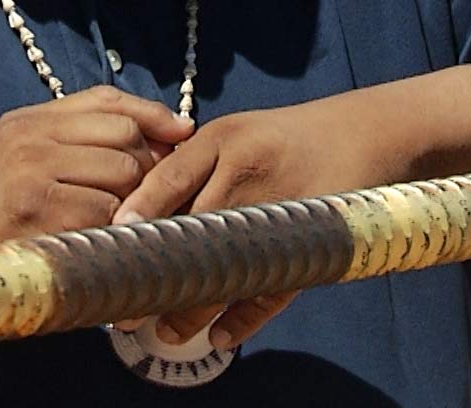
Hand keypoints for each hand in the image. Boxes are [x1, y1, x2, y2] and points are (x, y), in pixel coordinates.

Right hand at [0, 87, 194, 248]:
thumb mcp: (26, 162)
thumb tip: (170, 129)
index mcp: (23, 121)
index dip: (150, 113)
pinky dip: (110, 227)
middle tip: (141, 192)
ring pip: (121, 171)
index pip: (104, 98)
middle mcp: (25, 137)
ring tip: (110, 219)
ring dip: (129, 200)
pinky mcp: (40, 209)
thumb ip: (80, 138)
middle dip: (144, 164)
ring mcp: (31, 171)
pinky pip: (107, 209)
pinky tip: (94, 238)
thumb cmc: (2, 219)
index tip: (182, 132)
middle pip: (122, 134)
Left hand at [111, 101, 388, 352]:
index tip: (109, 248)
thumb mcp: (231, 132)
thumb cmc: (280, 138)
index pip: (168, 179)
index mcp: (222, 141)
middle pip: (192, 231)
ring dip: (192, 307)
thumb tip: (130, 210)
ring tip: (163, 331)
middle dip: (157, 273)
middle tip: (123, 309)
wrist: (361, 134)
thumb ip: (184, 164)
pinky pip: (273, 288)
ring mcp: (278, 209)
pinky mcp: (308, 241)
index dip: (136, 214)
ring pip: (226, 267)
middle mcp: (247, 173)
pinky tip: (219, 337)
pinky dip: (244, 318)